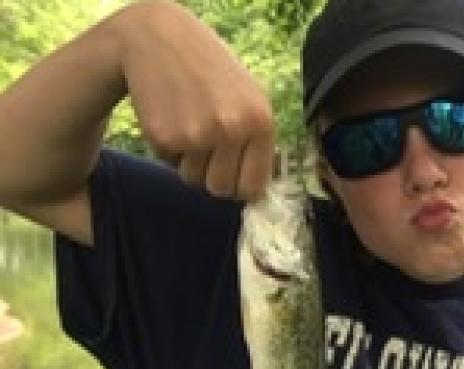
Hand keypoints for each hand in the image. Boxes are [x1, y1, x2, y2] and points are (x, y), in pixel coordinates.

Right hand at [112, 1, 273, 200]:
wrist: (160, 38)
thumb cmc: (211, 73)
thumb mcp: (250, 98)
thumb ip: (258, 142)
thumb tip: (259, 193)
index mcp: (260, 122)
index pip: (253, 187)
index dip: (239, 188)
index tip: (232, 179)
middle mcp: (233, 129)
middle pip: (221, 189)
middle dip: (212, 178)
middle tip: (206, 151)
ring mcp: (198, 134)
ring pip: (193, 180)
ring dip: (189, 163)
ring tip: (189, 126)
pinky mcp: (166, 136)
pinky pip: (169, 164)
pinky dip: (168, 149)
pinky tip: (171, 117)